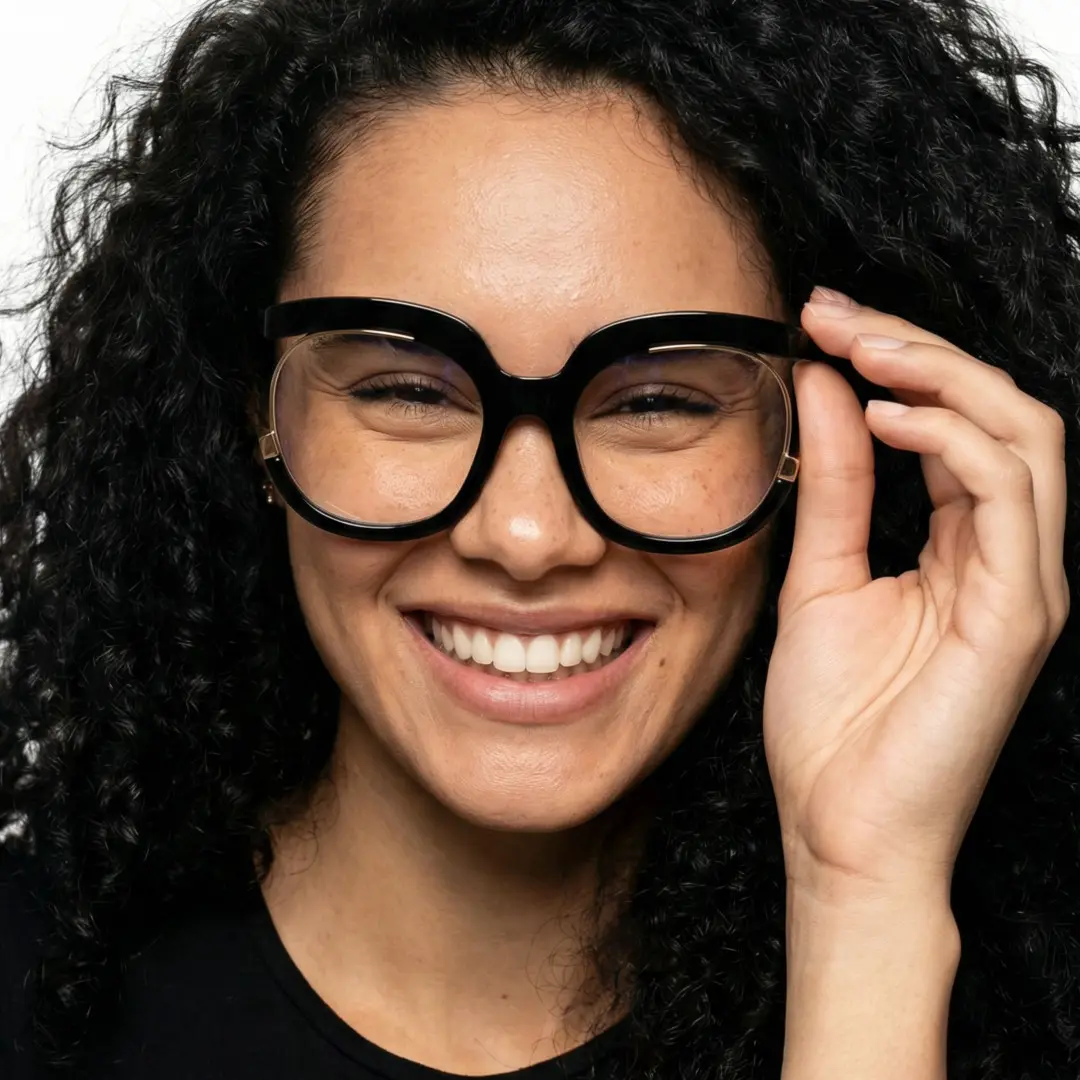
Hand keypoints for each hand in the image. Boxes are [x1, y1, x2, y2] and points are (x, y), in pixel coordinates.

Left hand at [764, 287, 1069, 895]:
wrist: (841, 826)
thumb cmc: (834, 721)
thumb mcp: (819, 577)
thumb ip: (831, 485)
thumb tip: (828, 388)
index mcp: (962, 546)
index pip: (952, 423)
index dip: (893, 360)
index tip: (818, 323)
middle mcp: (1006, 555)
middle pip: (995, 411)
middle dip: (916, 346)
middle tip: (834, 314)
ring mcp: (1022, 580)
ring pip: (1022, 434)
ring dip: (940, 374)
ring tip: (860, 347)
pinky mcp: (1018, 610)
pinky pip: (1010, 491)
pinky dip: (952, 437)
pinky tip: (885, 416)